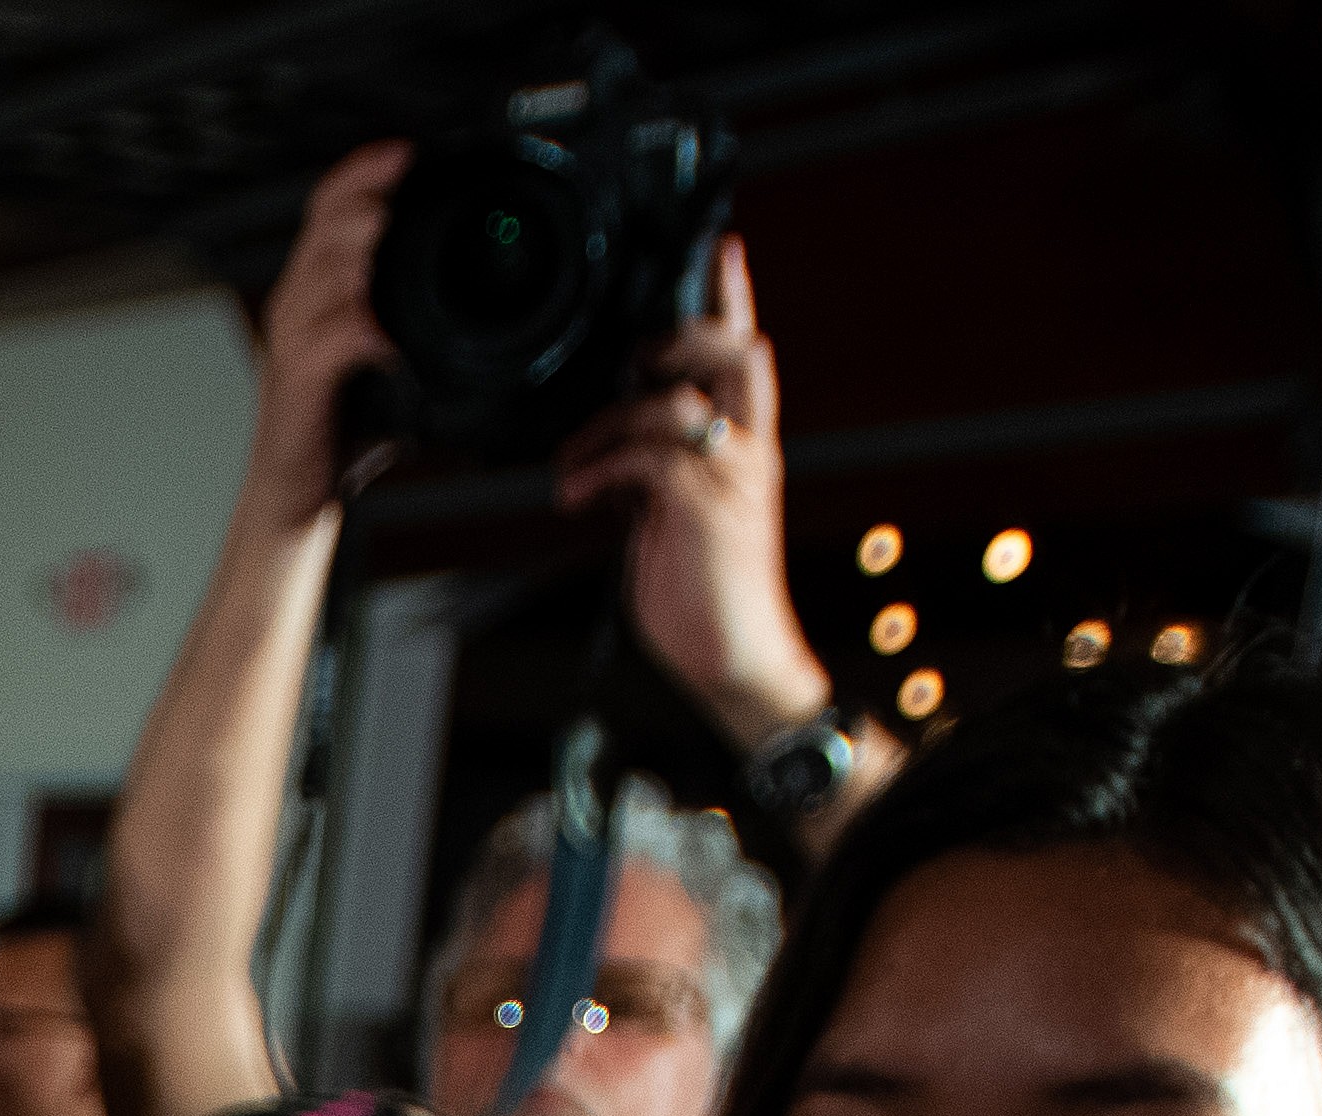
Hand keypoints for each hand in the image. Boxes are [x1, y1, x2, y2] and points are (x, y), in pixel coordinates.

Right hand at [239, 140, 413, 523]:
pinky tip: (392, 338)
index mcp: (312, 288)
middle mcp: (295, 303)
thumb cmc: (339, 428)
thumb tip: (469, 306)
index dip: (362, 172)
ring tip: (392, 250)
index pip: (326, 205)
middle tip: (402, 201)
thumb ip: (406, 320)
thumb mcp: (377, 356)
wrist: (296, 493)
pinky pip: (334, 336)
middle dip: (366, 205)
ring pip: (326, 271)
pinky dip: (365, 329)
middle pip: (324, 225)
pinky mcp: (297, 378)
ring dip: (363, 256)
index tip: (405, 155)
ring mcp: (292, 339)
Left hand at [553, 235, 836, 749]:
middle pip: (735, 353)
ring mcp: (729, 479)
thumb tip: (613, 452)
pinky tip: (573, 496)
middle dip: (683, 333)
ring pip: (676, 402)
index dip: (736, 300)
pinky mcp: (702, 509)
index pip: (749, 357)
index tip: (722, 251)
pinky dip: (598, 469)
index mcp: (747, 449)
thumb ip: (655, 476)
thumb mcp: (673, 521)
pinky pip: (646, 459)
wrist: (734, 659)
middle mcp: (748, 453)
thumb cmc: (704, 594)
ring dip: (609, 422)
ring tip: (572, 461)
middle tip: (636, 353)